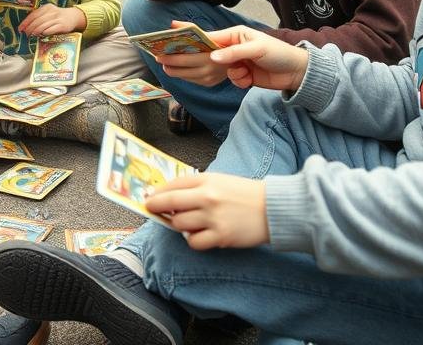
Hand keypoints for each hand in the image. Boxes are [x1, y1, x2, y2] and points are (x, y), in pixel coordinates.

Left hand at [19, 3, 85, 35]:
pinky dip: (45, 32)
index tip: (21, 28)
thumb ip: (40, 17)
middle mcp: (52, 12)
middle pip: (37, 21)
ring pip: (43, 25)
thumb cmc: (58, 16)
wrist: (73, 16)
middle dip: (30, 28)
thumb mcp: (49, 12)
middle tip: (26, 34)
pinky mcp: (62, 25)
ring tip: (32, 35)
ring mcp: (57, 18)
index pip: (33, 14)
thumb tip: (27, 26)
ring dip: (36, 31)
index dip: (26, 22)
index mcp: (47, 7)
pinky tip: (42, 35)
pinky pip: (51, 29)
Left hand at [145, 172, 268, 249]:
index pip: (172, 184)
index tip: (149, 198)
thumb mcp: (220, 181)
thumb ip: (197, 186)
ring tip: (188, 223)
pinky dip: (193, 240)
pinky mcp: (221, 236)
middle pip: (170, 204)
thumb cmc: (246, 194)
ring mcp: (213, 217)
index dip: (157, 192)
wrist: (273, 209)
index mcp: (207, 180)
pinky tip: (200, 235)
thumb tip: (171, 196)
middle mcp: (207, 197)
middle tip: (154, 211)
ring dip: (179, 225)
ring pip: (179, 224)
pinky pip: (194, 242)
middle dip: (157, 208)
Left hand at [150, 20, 231, 86]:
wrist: (241, 57)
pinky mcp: (210, 83)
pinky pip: (192, 80)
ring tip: (165, 65)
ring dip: (174, 71)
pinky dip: (183, 75)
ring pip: (185, 77)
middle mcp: (209, 70)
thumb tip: (172, 24)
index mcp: (210, 56)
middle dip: (168, 65)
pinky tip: (177, 69)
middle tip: (158, 58)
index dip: (170, 58)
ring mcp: (209, 78)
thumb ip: (189, 28)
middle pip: (182, 69)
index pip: (184, 59)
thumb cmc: (222, 43)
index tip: (159, 54)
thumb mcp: (209, 33)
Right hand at [207, 26, 308, 90]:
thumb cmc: (279, 53)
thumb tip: (212, 57)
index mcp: (235, 35)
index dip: (197, 41)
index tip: (183, 47)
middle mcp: (233, 48)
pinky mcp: (242, 76)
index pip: (211, 37)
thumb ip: (234, 52)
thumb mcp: (257, 49)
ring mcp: (237, 62)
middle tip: (220, 65)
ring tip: (247, 72)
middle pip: (213, 55)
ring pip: (222, 71)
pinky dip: (240, 82)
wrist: (296, 73)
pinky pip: (232, 80)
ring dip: (234, 74)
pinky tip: (251, 79)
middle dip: (214, 63)